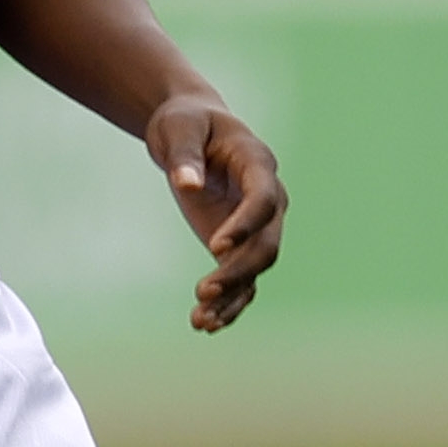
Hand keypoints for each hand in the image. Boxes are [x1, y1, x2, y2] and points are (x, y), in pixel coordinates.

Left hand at [146, 92, 284, 332]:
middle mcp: (269, 199)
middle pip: (266, 243)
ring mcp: (257, 224)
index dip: (244, 225)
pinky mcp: (238, 243)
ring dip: (232, 295)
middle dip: (238, 271)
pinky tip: (204, 324)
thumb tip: (187, 185)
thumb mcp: (179, 128)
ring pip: (256, 268)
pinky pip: (243, 279)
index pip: (263, 200)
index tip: (214, 246)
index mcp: (259, 165)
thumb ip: (183, 156)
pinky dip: (228, 303)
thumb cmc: (186, 122)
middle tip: (202, 290)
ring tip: (200, 320)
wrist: (192, 132)